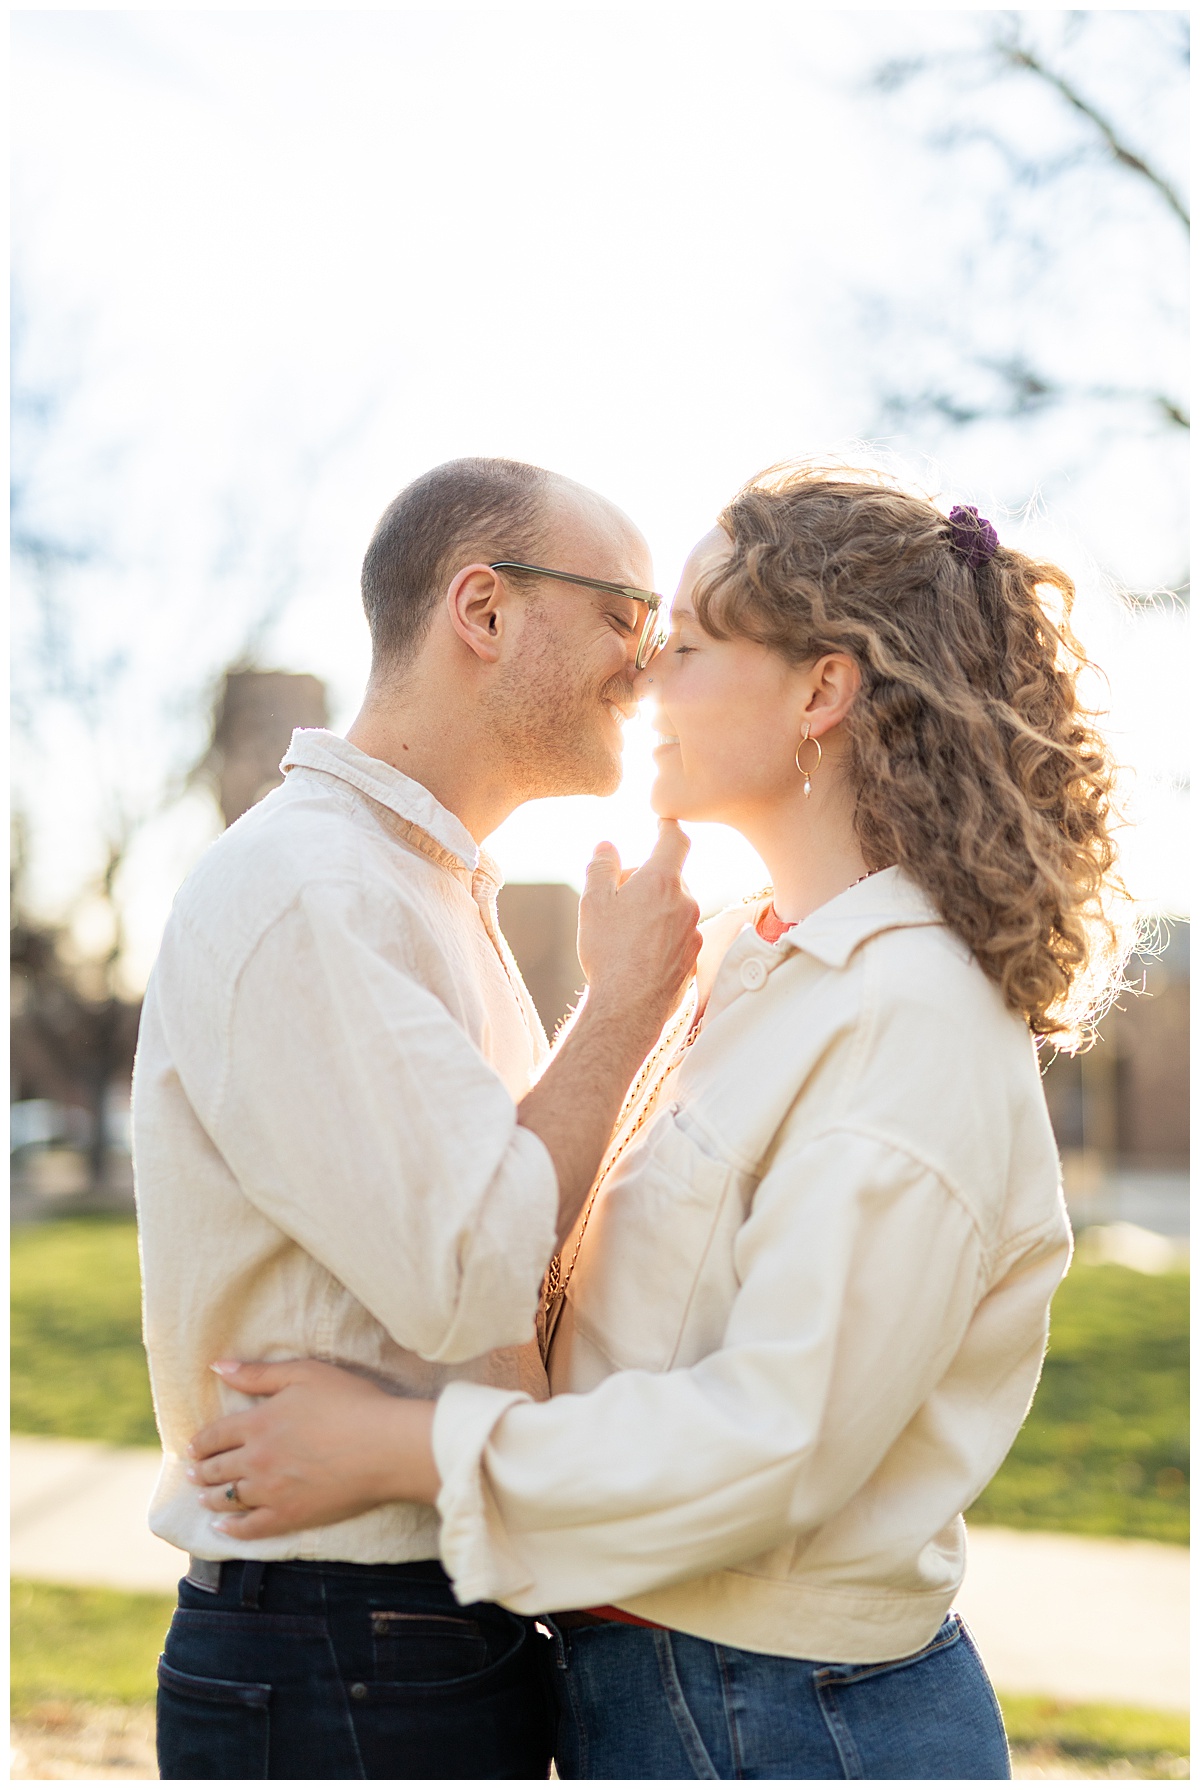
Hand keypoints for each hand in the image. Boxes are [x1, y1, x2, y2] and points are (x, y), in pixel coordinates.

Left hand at [186, 1359, 438, 1541]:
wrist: (384, 1446)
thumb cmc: (350, 1402)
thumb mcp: (304, 1374)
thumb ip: (258, 1373)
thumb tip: (216, 1367)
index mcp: (258, 1423)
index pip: (215, 1435)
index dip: (200, 1442)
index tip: (192, 1448)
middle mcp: (257, 1460)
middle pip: (216, 1469)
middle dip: (201, 1471)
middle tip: (193, 1474)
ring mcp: (271, 1492)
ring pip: (228, 1498)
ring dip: (211, 1498)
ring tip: (204, 1498)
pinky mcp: (290, 1516)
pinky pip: (250, 1528)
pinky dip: (231, 1529)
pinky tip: (223, 1528)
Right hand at [578, 821, 701, 1040]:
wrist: (629, 1006)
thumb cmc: (608, 951)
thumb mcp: (593, 902)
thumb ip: (601, 867)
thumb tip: (607, 846)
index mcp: (662, 880)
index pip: (675, 838)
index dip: (668, 827)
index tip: (662, 823)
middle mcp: (686, 902)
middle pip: (670, 876)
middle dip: (649, 878)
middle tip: (618, 899)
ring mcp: (694, 931)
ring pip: (675, 907)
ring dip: (655, 909)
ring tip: (625, 934)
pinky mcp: (695, 957)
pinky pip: (678, 934)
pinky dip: (662, 936)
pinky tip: (638, 955)